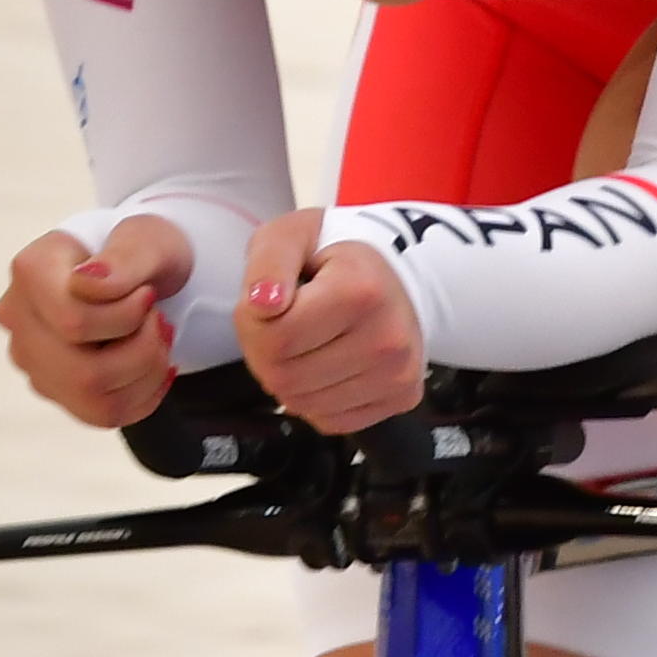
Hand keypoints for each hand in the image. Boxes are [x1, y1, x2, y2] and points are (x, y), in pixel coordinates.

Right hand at [0, 214, 194, 429]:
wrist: (140, 272)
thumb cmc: (142, 251)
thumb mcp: (148, 240)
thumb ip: (124, 259)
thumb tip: (86, 284)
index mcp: (30, 270)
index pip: (74, 322)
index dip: (127, 317)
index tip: (148, 294)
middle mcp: (18, 317)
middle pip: (82, 373)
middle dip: (142, 352)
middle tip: (159, 321)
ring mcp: (30, 358)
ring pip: (92, 399)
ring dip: (146, 374)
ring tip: (159, 340)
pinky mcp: (53, 386)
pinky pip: (102, 414)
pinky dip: (144, 393)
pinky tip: (155, 363)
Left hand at [235, 211, 426, 432]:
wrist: (396, 273)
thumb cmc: (333, 254)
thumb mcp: (290, 235)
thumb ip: (268, 262)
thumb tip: (262, 304)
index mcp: (361, 291)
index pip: (276, 339)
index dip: (254, 324)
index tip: (271, 302)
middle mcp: (388, 338)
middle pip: (286, 378)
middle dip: (267, 354)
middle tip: (282, 325)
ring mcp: (399, 373)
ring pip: (303, 405)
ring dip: (289, 379)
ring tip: (305, 343)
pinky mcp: (402, 397)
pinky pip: (331, 420)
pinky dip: (316, 399)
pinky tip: (326, 365)